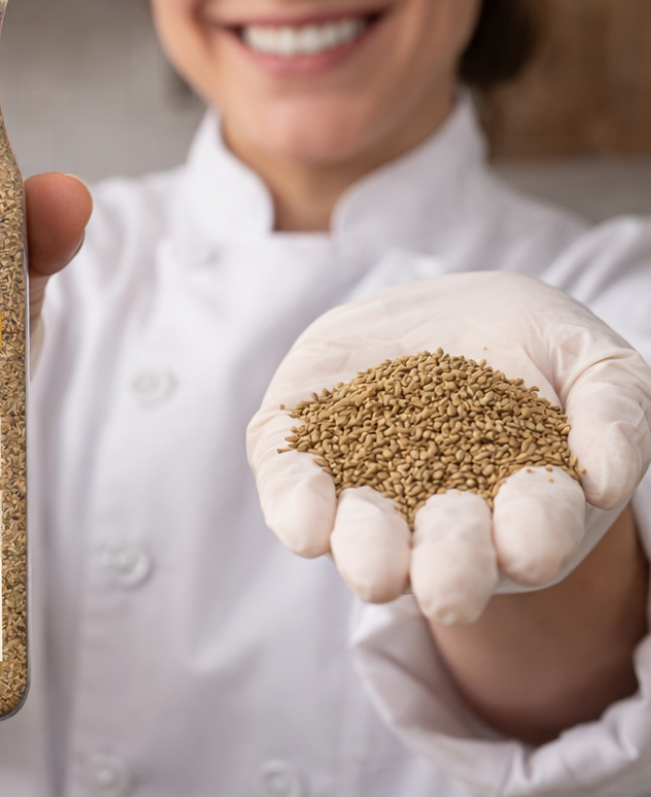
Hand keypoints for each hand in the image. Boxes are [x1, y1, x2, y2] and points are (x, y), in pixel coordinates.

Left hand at [247, 272, 650, 624]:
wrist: (446, 314)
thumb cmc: (533, 348)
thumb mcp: (593, 363)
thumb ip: (613, 412)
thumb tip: (601, 477)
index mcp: (516, 507)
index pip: (531, 530)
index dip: (533, 538)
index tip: (531, 547)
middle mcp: (436, 515)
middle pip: (441, 555)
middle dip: (446, 568)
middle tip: (447, 587)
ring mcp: (364, 486)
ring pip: (358, 536)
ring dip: (366, 550)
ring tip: (374, 562)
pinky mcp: (304, 448)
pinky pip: (288, 487)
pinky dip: (295, 504)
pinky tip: (307, 514)